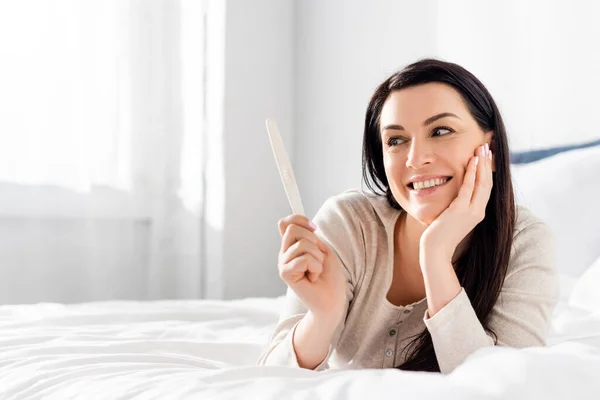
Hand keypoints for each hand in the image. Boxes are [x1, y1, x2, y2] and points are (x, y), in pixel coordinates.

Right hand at [277, 215, 347, 319]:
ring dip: (317, 257)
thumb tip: (296, 222)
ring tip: (316, 270)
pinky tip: (313, 278)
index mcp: (292, 247)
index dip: (299, 220)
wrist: (332, 300)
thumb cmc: (330, 277)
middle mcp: (284, 254)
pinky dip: (316, 267)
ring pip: (302, 243)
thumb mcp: (322, 250)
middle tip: (318, 258)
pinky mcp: (284, 273)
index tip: (315, 229)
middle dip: (313, 241)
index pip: (286, 223)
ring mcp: (282, 264)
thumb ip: (308, 236)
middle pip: (292, 229)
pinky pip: (304, 258)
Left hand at [420, 143, 493, 262]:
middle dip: (488, 163)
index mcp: (477, 213)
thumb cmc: (440, 236)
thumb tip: (455, 198)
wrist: (435, 251)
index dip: (487, 171)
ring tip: (482, 149)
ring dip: (482, 164)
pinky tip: (472, 161)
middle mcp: (478, 212)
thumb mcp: (452, 218)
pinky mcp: (460, 210)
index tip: (486, 157)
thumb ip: (457, 207)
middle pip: (488, 183)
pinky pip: (468, 188)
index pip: (486, 188)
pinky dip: (471, 173)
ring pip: (481, 183)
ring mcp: (470, 211)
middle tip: (487, 147)